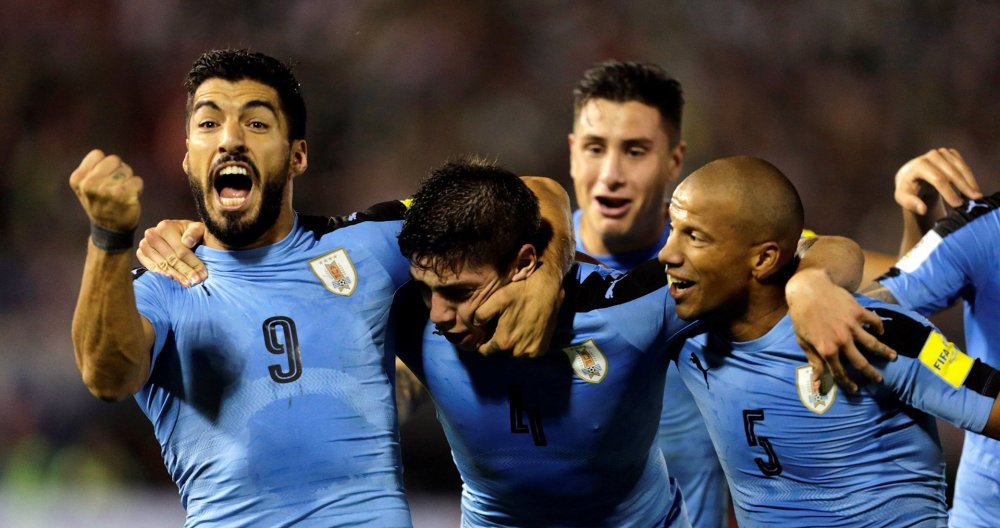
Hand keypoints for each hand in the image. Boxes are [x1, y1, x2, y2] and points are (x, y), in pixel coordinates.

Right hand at [69, 149, 142, 231]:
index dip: (104, 165)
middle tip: (114, 187)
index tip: (103, 179)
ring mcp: (105, 190)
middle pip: (114, 159)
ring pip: (127, 169)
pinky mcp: (123, 196)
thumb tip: (105, 156)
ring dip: (128, 179)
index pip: (98, 154)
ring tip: (121, 193)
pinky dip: (137, 188)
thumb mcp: (85, 186)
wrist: (110, 229)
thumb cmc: (101, 203)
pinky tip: (130, 198)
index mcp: (78, 178)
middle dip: (118, 170)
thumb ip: (92, 169)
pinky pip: (137, 180)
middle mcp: (89, 184)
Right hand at [136, 220, 207, 286]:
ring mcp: (144, 245)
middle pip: (171, 258)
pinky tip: (172, 280)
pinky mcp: (141, 254)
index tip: (202, 273)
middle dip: (185, 271)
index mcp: (165, 227)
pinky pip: (152, 267)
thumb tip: (187, 242)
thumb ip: (195, 232)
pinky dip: (163, 275)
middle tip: (195, 281)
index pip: (180, 249)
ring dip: (176, 276)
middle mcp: (152, 234)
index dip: (193, 262)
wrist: (177, 233)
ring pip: (162, 265)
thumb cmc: (190, 233)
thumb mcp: (198, 228)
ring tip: (187, 283)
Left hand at [473, 264, 564, 357]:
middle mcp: (518, 352)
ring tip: (514, 329)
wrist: (547, 290)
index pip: (486, 351)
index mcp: (504, 342)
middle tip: (501, 328)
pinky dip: (525, 345)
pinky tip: (525, 331)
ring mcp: (531, 352)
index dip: (483, 344)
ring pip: (515, 353)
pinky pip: (528, 352)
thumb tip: (475, 325)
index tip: (485, 335)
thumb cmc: (521, 293)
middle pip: (501, 352)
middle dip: (498, 343)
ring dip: (512, 345)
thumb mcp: (496, 299)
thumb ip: (481, 315)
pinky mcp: (542, 349)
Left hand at [786, 268, 896, 392]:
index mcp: (826, 349)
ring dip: (884, 352)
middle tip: (879, 380)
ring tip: (893, 358)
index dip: (847, 383)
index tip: (855, 389)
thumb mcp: (802, 341)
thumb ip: (813, 361)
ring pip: (873, 343)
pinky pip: (874, 321)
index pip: (839, 372)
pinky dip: (880, 327)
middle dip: (871, 373)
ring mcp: (851, 326)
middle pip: (860, 362)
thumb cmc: (802, 317)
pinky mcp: (858, 312)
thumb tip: (817, 381)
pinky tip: (882, 332)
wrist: (808, 290)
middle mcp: (842, 340)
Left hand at [895, 148, 981, 214]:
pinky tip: (972, 187)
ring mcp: (941, 153)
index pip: (937, 179)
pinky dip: (969, 176)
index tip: (957, 204)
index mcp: (918, 165)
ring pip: (960, 167)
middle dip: (964, 186)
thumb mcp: (903, 197)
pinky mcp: (949, 153)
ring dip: (970, 181)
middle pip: (951, 172)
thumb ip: (911, 203)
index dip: (949, 192)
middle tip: (974, 199)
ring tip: (976, 195)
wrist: (911, 175)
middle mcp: (930, 156)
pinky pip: (963, 164)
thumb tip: (922, 209)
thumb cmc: (907, 188)